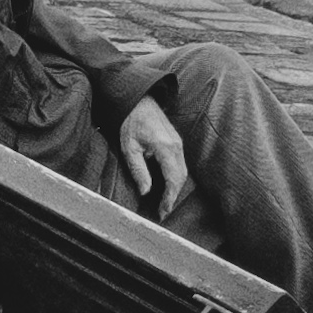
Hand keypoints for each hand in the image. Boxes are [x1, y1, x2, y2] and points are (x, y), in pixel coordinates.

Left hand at [117, 93, 189, 213]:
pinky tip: (167, 188)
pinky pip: (180, 165)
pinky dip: (176, 179)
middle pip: (181, 178)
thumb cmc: (131, 121)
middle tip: (162, 213)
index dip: (169, 198)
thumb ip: (138, 170)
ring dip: (175, 189)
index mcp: (165, 147)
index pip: (173, 179)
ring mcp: (178, 143)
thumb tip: (146, 192)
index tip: (162, 212)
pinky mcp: (177, 142)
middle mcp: (176, 146)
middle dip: (173, 197)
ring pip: (183, 172)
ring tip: (164, 204)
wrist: (139, 100)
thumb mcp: (129, 147)